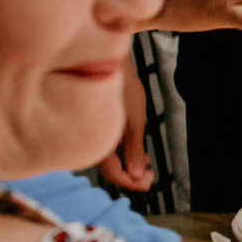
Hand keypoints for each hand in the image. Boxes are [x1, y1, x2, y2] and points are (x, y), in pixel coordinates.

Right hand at [98, 60, 155, 193]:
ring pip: (108, 158)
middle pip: (110, 169)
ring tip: (147, 164)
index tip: (149, 182)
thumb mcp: (134, 120)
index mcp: (97, 141)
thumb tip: (137, 175)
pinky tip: (135, 149)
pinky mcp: (95, 123)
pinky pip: (106, 145)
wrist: (106, 58)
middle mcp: (90, 139)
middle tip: (151, 176)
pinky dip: (121, 152)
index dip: (132, 183)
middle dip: (131, 175)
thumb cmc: (121, 86)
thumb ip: (133, 149)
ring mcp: (92, 131)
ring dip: (128, 164)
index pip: (113, 174)